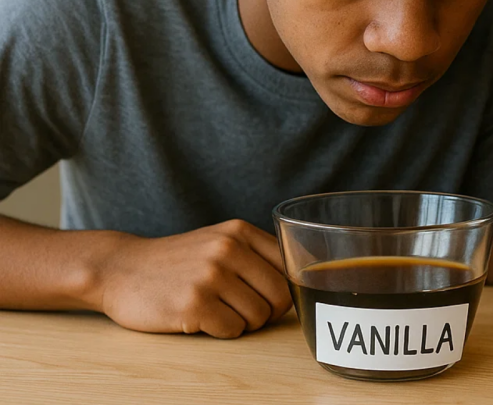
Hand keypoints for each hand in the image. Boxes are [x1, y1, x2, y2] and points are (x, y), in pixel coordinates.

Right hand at [93, 219, 292, 338]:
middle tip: (242, 310)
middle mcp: (227, 250)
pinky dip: (222, 331)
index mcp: (239, 232)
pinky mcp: (193, 305)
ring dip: (243, 322)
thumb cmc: (177, 261)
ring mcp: (210, 277)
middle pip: (280, 296)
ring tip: (218, 311)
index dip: (282, 289)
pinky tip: (202, 318)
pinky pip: (233, 331)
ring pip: (258, 317)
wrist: (120, 268)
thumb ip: (256, 254)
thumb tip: (300, 281)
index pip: (289, 268)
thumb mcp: (219, 240)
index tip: (267, 296)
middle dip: (266, 311)